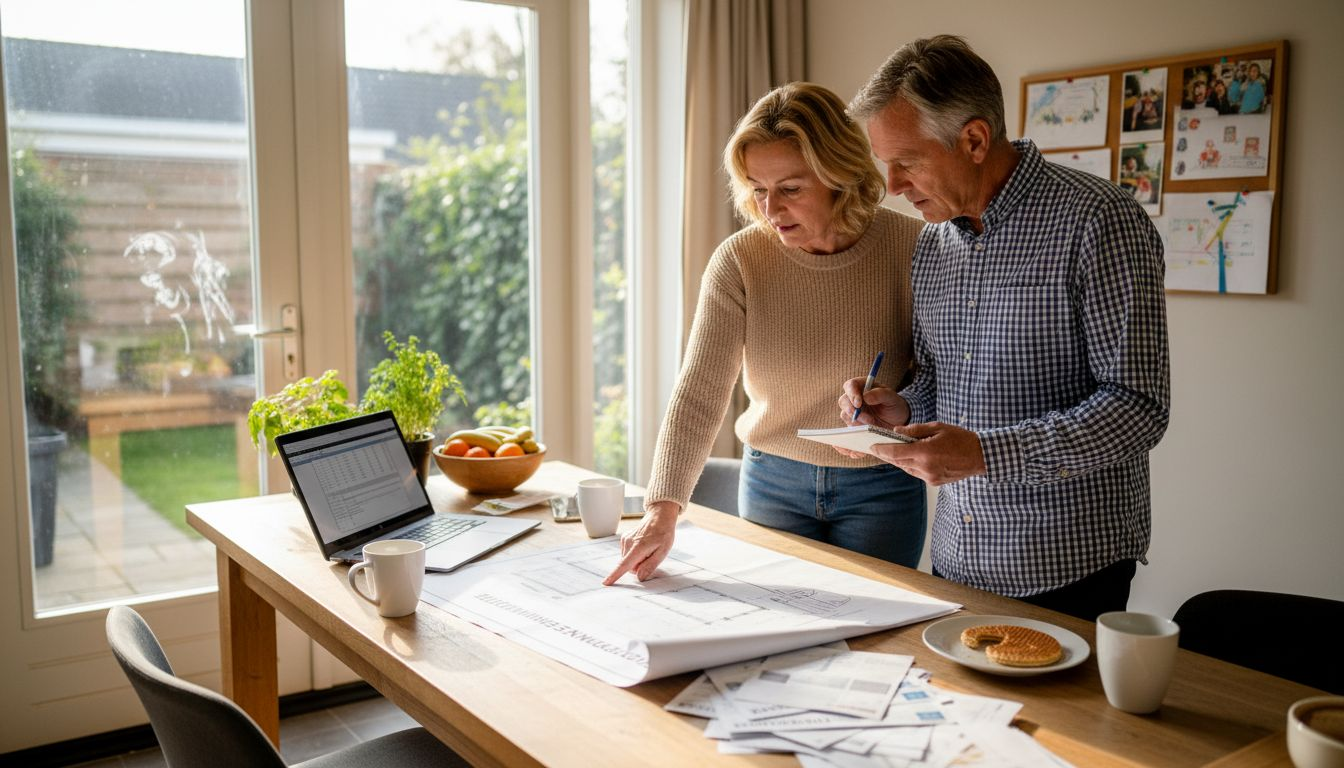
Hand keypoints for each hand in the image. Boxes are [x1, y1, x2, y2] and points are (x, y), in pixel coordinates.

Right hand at [602, 501, 678, 584]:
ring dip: (637, 560)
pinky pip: (627, 554)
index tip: (605, 583)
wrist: (659, 517)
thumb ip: (650, 566)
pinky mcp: (624, 539)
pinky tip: (643, 546)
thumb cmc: (663, 534)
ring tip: (648, 549)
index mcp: (639, 547)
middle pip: (629, 566)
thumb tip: (639, 577)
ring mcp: (625, 540)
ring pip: (628, 561)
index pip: (625, 565)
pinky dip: (635, 554)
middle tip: (651, 556)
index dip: (615, 575)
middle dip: (639, 567)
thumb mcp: (663, 551)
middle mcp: (628, 543)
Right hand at [837, 378, 909, 429]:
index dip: (852, 393)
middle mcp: (856, 397)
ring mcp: (854, 410)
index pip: (851, 385)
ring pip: (844, 413)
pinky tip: (869, 426)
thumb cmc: (894, 404)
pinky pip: (849, 424)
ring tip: (872, 422)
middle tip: (866, 417)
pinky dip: (858, 426)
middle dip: (852, 410)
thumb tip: (865, 397)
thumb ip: (880, 394)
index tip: (859, 404)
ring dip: (857, 420)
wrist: (898, 420)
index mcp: (863, 386)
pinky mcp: (854, 421)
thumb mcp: (891, 397)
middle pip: (843, 400)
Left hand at [869, 422, 985, 485]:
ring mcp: (930, 477)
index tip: (872, 446)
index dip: (882, 449)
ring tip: (890, 451)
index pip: (896, 452)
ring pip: (906, 469)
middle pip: (899, 462)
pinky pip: (916, 473)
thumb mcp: (937, 427)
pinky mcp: (934, 482)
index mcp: (926, 453)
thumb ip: (915, 430)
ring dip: (898, 460)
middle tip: (876, 448)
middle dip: (887, 455)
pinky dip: (910, 465)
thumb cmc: (961, 439)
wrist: (981, 456)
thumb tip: (896, 431)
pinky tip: (908, 458)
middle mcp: (926, 468)